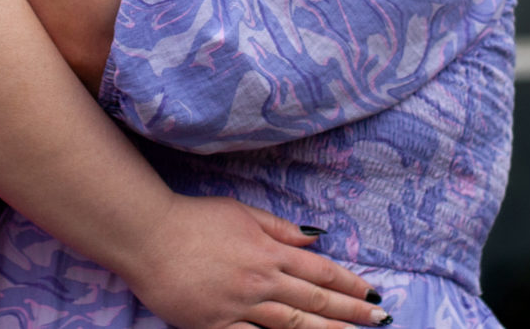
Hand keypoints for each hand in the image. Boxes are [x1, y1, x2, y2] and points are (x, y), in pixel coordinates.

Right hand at [121, 199, 385, 328]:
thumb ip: (279, 228)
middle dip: (351, 312)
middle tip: (380, 319)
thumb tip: (315, 238)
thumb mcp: (241, 212)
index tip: (372, 293)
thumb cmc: (194, 219)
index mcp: (268, 251)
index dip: (349, 283)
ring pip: (293, 325)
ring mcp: (240, 306)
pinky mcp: (217, 325)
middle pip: (314, 301)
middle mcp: (261, 281)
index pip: (319, 271)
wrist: (149, 237)